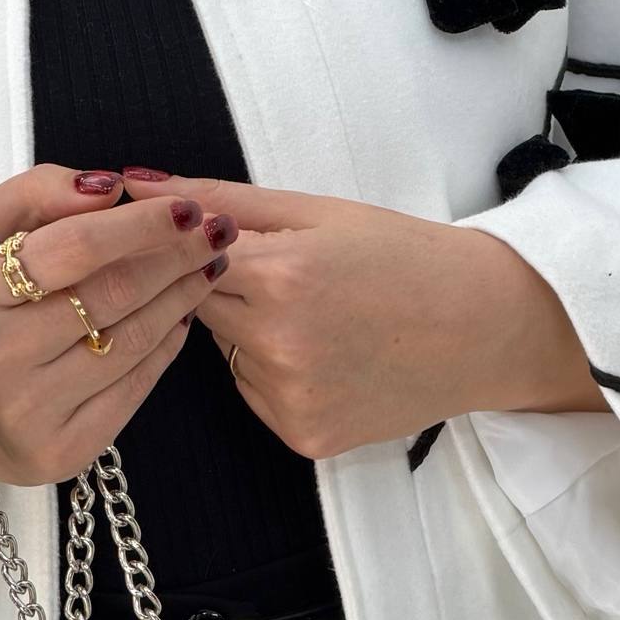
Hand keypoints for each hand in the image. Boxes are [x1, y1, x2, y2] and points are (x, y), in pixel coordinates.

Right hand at [0, 166, 234, 495]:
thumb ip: (36, 194)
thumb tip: (108, 187)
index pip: (72, 250)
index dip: (139, 226)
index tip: (187, 206)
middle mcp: (2, 358)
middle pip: (113, 295)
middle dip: (176, 256)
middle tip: (217, 231)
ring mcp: (34, 410)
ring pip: (133, 341)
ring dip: (183, 296)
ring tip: (208, 265)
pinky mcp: (64, 449)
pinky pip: (136, 387)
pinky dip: (168, 344)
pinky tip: (182, 314)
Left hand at [121, 173, 599, 457]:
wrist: (485, 326)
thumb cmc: (406, 258)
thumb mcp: (315, 210)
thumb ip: (217, 197)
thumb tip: (135, 182)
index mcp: (280, 274)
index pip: (179, 259)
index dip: (192, 247)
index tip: (205, 240)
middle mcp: (278, 344)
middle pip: (197, 308)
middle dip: (224, 287)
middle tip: (285, 275)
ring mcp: (290, 398)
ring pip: (225, 354)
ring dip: (247, 333)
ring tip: (318, 316)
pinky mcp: (302, 436)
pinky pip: (254, 395)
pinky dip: (274, 375)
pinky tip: (328, 356)